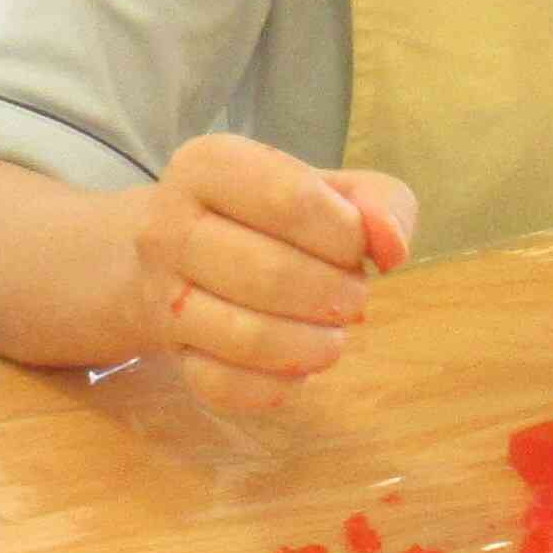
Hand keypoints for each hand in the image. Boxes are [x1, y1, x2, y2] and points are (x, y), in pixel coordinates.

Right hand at [129, 134, 418, 416]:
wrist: (159, 256)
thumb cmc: (258, 215)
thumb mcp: (321, 186)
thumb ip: (378, 200)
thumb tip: (393, 248)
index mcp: (208, 165)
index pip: (291, 200)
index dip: (345, 236)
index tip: (356, 249)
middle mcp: (167, 226)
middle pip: (272, 274)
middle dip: (336, 295)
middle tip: (353, 298)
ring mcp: (159, 294)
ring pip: (248, 337)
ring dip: (315, 346)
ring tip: (333, 335)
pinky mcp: (167, 352)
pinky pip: (225, 386)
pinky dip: (278, 387)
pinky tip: (296, 367)